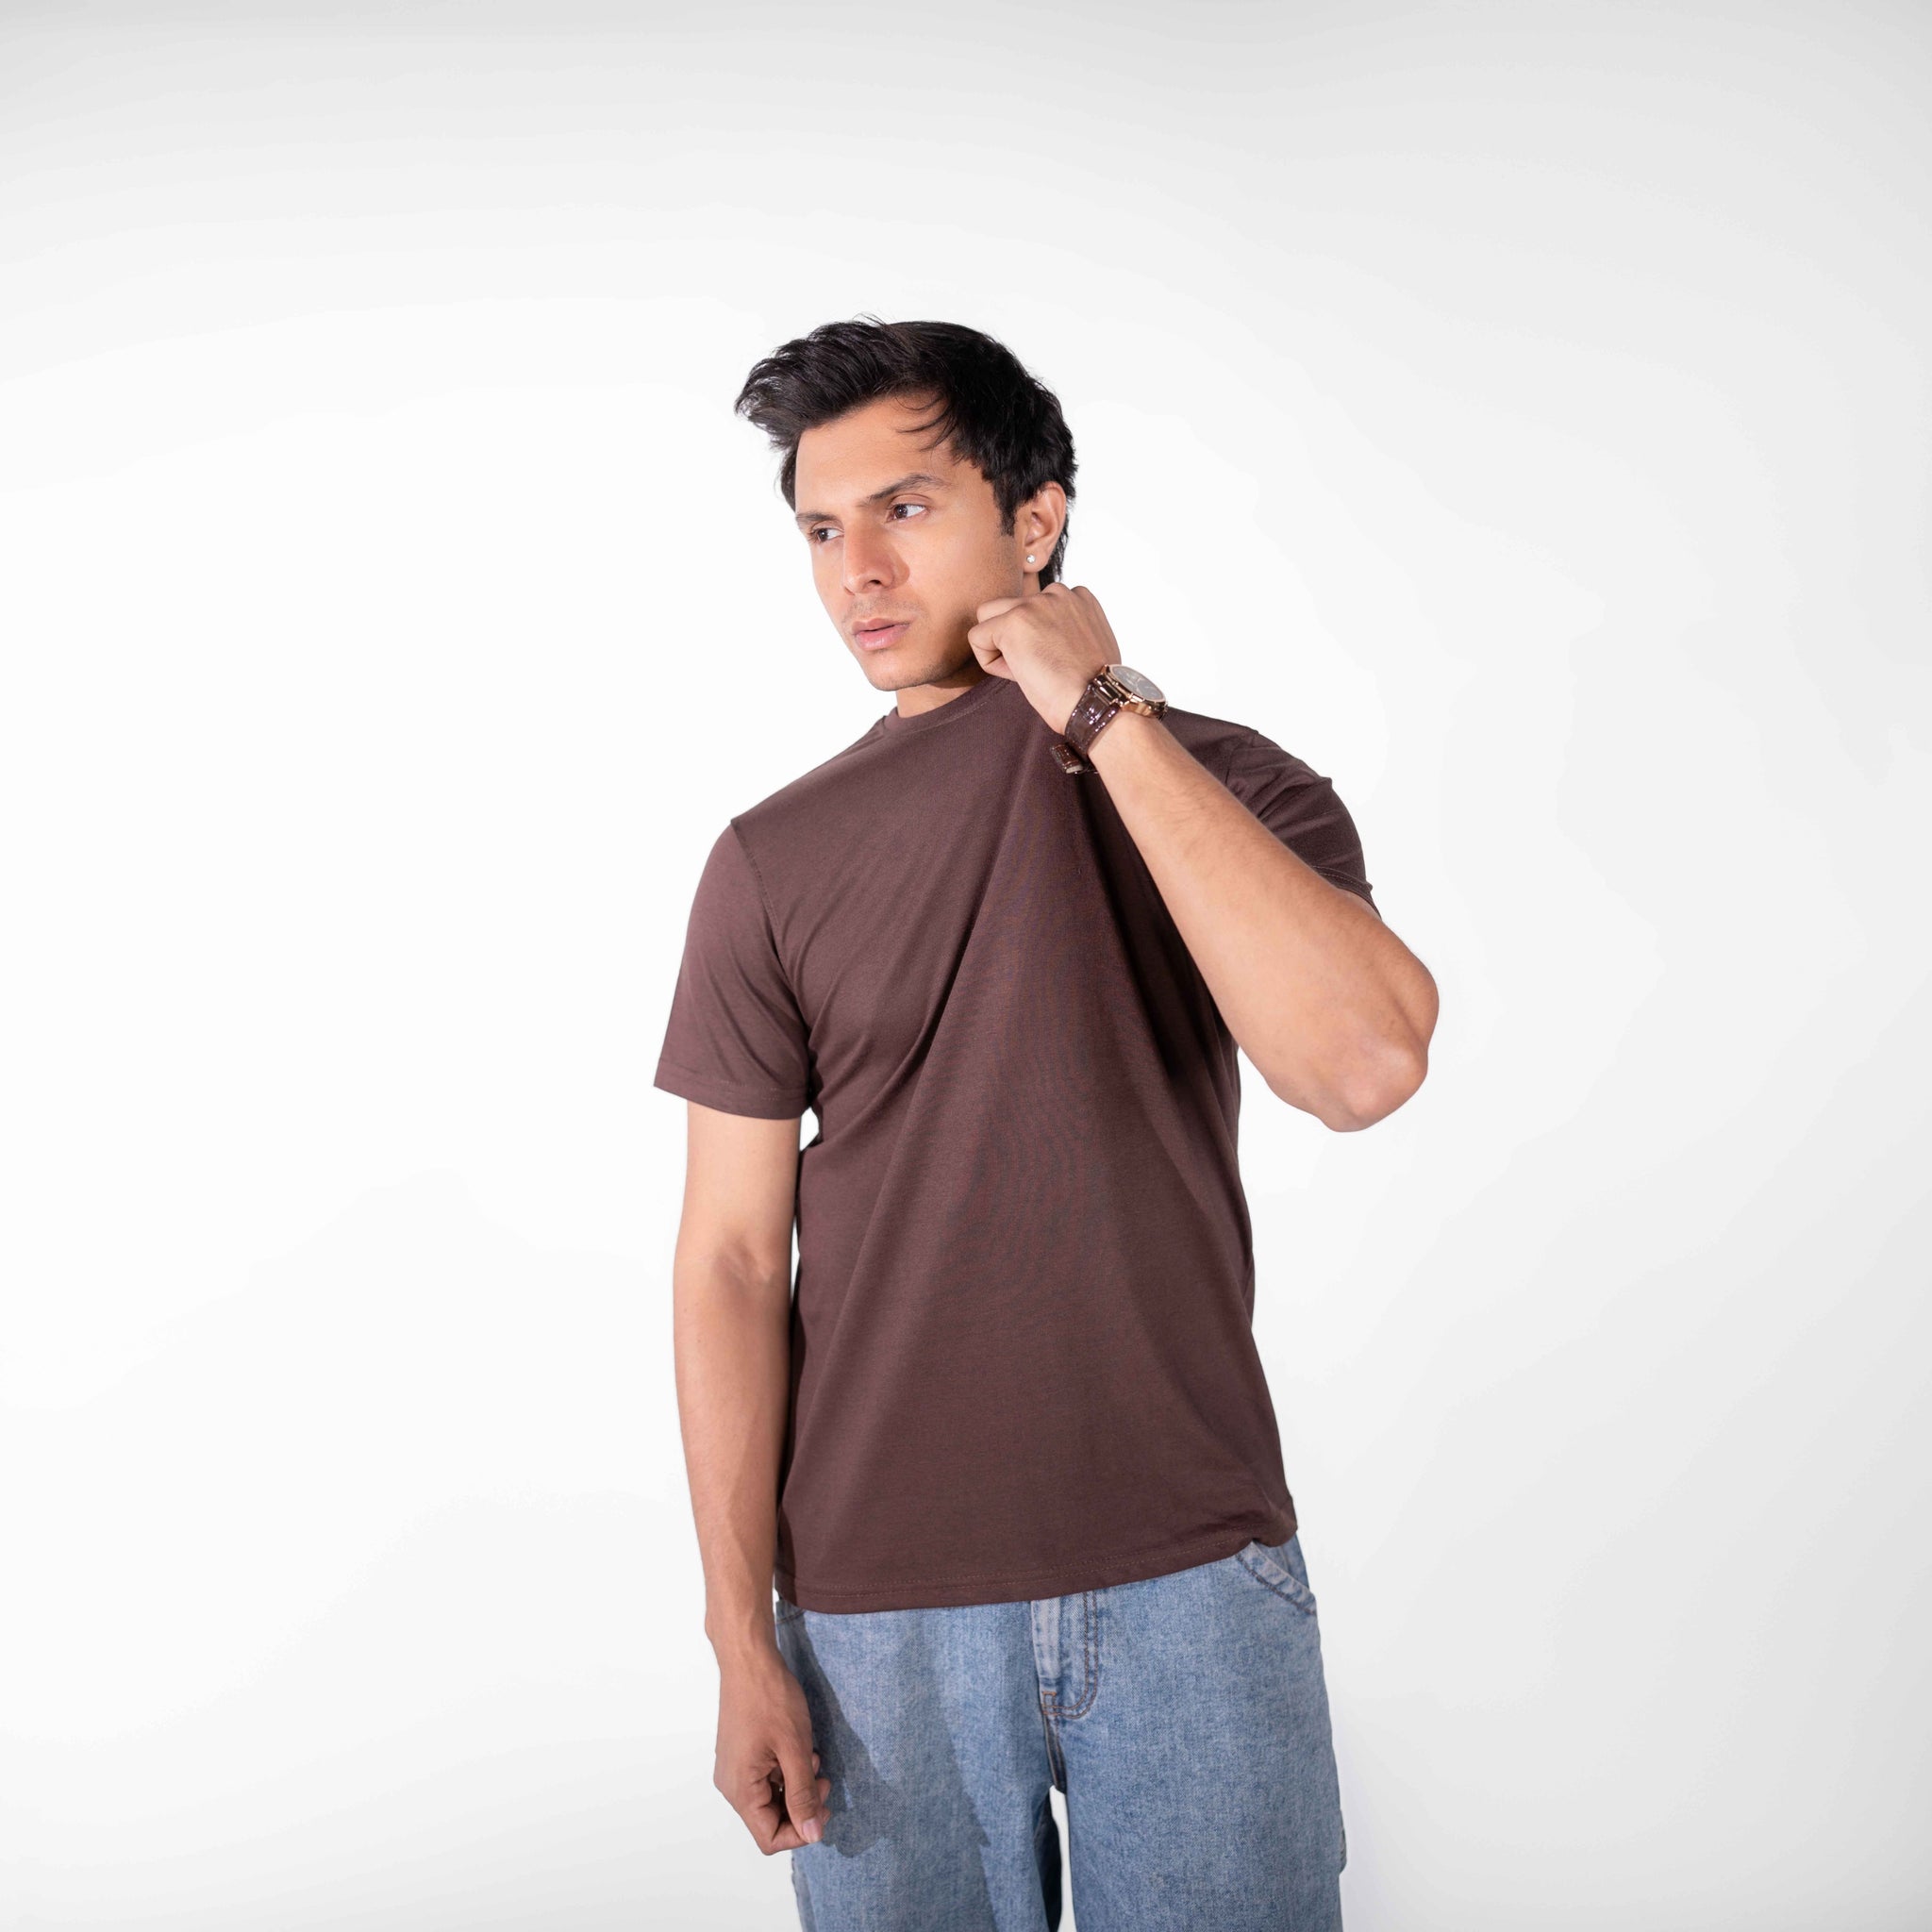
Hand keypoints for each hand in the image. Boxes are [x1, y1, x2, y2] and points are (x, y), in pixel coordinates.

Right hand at [713, 1648, 832, 1853]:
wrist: (749, 1658)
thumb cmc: (771, 1698)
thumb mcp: (795, 1749)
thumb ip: (803, 1795)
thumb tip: (811, 1834)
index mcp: (740, 1789)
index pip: (769, 1837)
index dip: (800, 1832)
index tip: (824, 1808)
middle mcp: (731, 1784)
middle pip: (769, 1819)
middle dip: (801, 1806)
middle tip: (825, 1782)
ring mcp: (734, 1768)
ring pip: (769, 1798)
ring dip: (796, 1786)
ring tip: (814, 1760)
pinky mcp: (740, 1753)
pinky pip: (764, 1778)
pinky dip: (785, 1771)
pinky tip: (801, 1750)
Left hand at [967, 582, 1120, 735]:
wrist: (1096, 701)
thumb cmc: (1094, 687)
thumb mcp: (1086, 645)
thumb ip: (1064, 629)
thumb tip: (1037, 638)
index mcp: (1078, 597)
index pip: (1035, 608)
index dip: (1036, 640)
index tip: (1056, 663)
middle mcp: (1058, 592)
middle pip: (1008, 606)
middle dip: (1012, 638)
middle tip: (1035, 667)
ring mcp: (1035, 604)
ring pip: (987, 615)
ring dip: (997, 644)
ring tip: (1024, 670)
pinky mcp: (1014, 621)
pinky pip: (977, 637)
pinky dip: (989, 662)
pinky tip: (1017, 676)